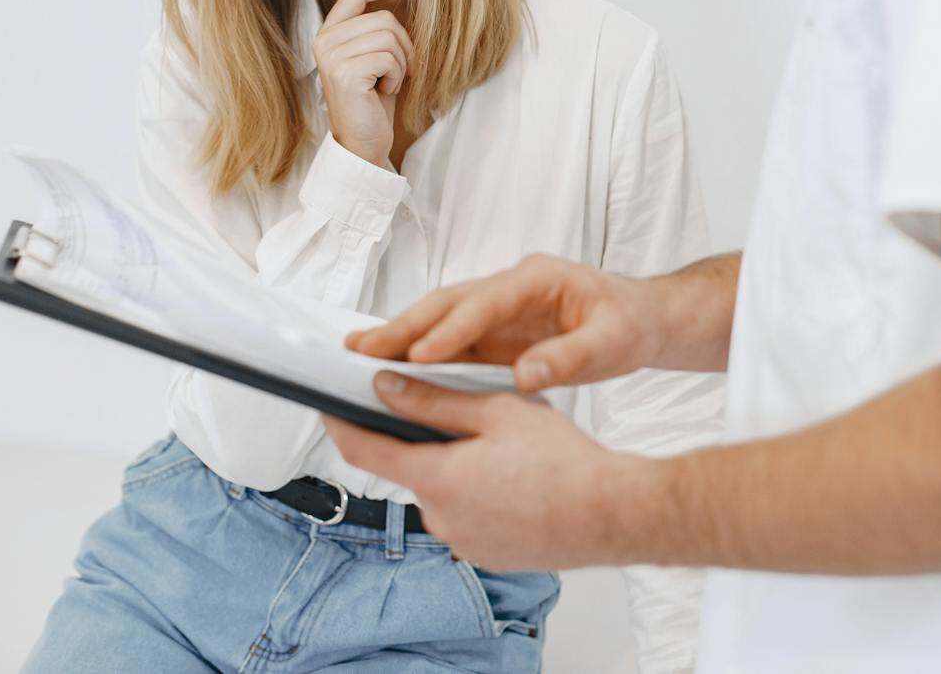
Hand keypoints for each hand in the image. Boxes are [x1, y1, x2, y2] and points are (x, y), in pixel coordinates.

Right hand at [313, 0, 417, 166]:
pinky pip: (389, 58)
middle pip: (384, 18)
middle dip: (405, 45)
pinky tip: (384, 91)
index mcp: (330, 31)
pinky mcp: (345, 73)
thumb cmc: (374, 99)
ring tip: (388, 82)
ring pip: (389, 37)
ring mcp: (332, 56)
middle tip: (403, 70)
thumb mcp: (375, 56)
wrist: (362, 142)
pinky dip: (396, 76)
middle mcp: (325, 40)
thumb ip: (379, 27)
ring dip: (401, 63)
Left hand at [323, 374, 648, 569]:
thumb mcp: (497, 410)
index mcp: (436, 478)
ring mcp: (463, 542)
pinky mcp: (486, 554)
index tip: (329, 405)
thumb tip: (386, 386)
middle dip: (426, 440)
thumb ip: (434, 399)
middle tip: (467, 415)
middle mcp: (440, 518)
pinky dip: (480, 492)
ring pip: (443, 491)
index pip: (364, 450)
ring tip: (505, 448)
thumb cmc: (564, 462)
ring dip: (458, 467)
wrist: (611, 514)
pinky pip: (468, 514)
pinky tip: (515, 478)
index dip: (340, 423)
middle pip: (411, 468)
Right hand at [346, 255, 658, 391]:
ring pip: (441, 317)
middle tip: (361, 349)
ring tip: (358, 355)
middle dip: (405, 325)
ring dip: (402, 336)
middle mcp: (510, 285)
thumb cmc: (629, 325)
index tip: (420, 356)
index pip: (485, 302)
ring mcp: (498, 306)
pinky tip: (391, 368)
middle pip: (449, 302)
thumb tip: (525, 375)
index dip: (451, 330)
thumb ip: (570, 357)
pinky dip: (419, 351)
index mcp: (537, 278)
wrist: (641, 319)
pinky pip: (450, 339)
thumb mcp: (613, 343)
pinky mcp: (494, 329)